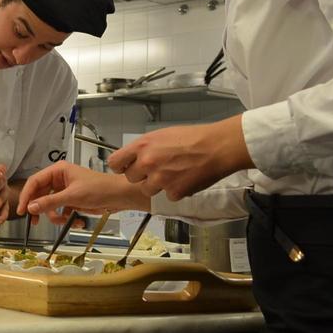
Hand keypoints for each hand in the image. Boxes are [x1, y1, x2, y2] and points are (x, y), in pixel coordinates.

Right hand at [16, 161, 144, 222]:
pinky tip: (77, 222)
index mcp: (58, 171)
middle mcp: (59, 179)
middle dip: (40, 208)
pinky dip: (65, 218)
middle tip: (34, 221)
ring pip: (49, 205)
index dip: (26, 195)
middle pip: (40, 194)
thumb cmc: (99, 189)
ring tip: (63, 221)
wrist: (119, 197)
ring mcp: (65, 191)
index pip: (35, 181)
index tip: (21, 209)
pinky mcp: (71, 201)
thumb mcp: (72, 196)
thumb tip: (30, 207)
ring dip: (55, 216)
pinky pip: (60, 211)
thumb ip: (50, 202)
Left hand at [106, 118, 252, 200]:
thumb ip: (144, 148)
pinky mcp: (174, 192)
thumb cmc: (193, 137)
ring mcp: (160, 179)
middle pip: (131, 178)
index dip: (121, 167)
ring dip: (157, 186)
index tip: (125, 168)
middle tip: (156, 170)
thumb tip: (135, 157)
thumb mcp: (161, 135)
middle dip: (141, 176)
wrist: (216, 147)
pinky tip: (184, 179)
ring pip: (147, 190)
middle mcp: (147, 163)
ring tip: (173, 174)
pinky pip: (167, 196)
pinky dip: (175, 191)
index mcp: (142, 146)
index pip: (115, 163)